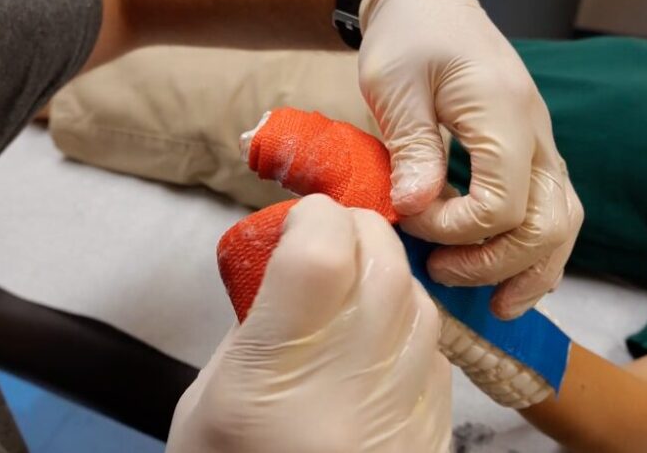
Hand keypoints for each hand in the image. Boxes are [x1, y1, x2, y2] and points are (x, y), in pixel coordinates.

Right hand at [166, 195, 451, 452]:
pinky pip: (433, 343)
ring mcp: (404, 411)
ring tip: (348, 293)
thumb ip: (259, 323)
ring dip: (384, 272)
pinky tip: (373, 342)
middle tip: (324, 244)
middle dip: (354, 231)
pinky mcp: (434, 428)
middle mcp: (352, 388)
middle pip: (382, 261)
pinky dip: (405, 322)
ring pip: (416, 296)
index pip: (323, 256)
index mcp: (275, 381)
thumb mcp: (211, 397)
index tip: (298, 222)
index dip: (314, 218)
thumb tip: (298, 261)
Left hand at [357, 0, 583, 318]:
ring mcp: (542, 142)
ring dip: (530, 270)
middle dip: (495, 263)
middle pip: (548, 224)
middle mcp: (537, 131)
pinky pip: (553, 210)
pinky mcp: (533, 151)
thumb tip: (415, 208)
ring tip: (494, 305)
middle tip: (439, 272)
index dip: (455, 229)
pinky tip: (504, 276)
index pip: (503, 203)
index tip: (408, 219)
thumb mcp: (394, 84)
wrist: (430, 2)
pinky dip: (535, 250)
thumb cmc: (407, 37)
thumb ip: (411, 146)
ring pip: (564, 223)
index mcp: (504, 111)